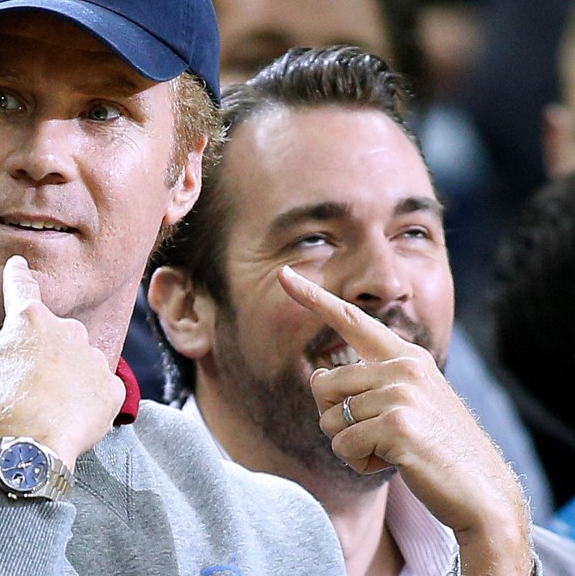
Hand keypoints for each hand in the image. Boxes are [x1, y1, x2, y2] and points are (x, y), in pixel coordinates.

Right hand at [0, 255, 125, 469]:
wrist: (29, 447)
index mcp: (28, 321)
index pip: (20, 287)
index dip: (17, 274)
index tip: (19, 264)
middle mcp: (67, 329)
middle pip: (53, 336)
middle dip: (42, 355)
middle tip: (26, 386)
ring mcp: (94, 358)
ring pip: (79, 362)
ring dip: (66, 378)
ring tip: (48, 408)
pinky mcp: (112, 387)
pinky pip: (98, 390)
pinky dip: (86, 402)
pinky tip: (69, 418)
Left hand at [277, 265, 532, 574]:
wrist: (484, 493)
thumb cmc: (439, 451)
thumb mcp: (407, 404)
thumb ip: (366, 384)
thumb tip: (317, 376)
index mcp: (406, 356)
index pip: (351, 320)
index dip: (314, 298)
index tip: (283, 275)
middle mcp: (403, 366)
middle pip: (323, 385)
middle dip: (337, 419)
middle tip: (376, 437)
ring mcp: (401, 393)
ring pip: (330, 419)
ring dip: (350, 445)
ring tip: (391, 451)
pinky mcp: (397, 425)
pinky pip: (343, 445)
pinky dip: (358, 463)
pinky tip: (394, 464)